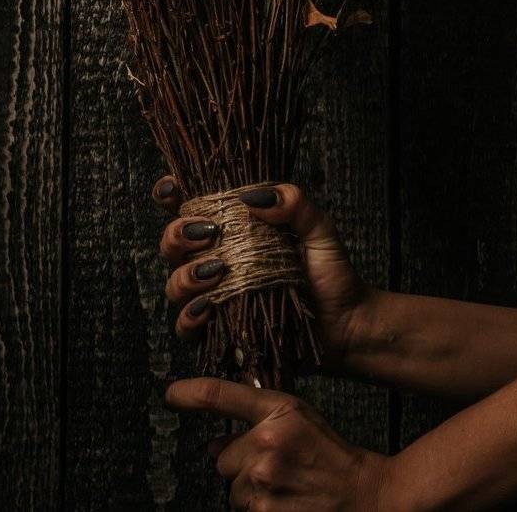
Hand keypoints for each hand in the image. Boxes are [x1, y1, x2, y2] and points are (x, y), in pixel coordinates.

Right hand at [154, 176, 372, 375]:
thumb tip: (254, 197)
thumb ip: (294, 203)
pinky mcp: (219, 329)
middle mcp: (218, 258)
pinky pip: (186, 325)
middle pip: (172, 243)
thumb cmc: (330, 271)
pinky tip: (207, 308)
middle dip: (177, 234)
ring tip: (216, 271)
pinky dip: (190, 315)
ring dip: (185, 275)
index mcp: (236, 228)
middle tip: (206, 234)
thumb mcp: (318, 229)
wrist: (345, 322)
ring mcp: (215, 295)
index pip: (191, 205)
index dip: (171, 194)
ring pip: (174, 282)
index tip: (174, 187)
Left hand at [165, 376, 391, 510]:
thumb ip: (257, 423)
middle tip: (277, 467)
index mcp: (280, 411)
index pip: (223, 396)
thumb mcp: (300, 421)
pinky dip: (258, 509)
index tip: (170, 394)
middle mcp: (267, 442)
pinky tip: (283, 503)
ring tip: (284, 487)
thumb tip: (213, 443)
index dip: (191, 393)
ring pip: (231, 488)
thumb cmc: (330, 455)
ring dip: (250, 490)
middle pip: (223, 457)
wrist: (362, 495)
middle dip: (242, 464)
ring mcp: (262, 480)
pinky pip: (242, 509)